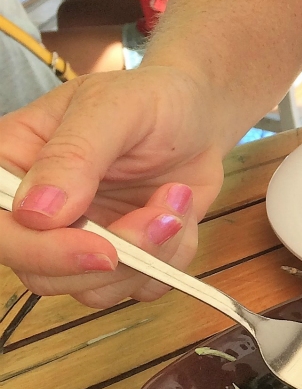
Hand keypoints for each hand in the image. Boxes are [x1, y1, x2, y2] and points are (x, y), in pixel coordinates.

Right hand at [0, 68, 227, 307]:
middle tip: (163, 217)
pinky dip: (171, 256)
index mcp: (13, 164)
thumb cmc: (149, 99)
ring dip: (150, 254)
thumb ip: (73, 155)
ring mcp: (78, 239)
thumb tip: (37, 213)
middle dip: (112, 259)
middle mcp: (38, 212)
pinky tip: (179, 210)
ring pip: (94, 290)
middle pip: (41, 275)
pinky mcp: (121, 258)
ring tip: (176, 199)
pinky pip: (140, 287)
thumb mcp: (111, 108)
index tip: (101, 249)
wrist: (197, 115)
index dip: (38, 251)